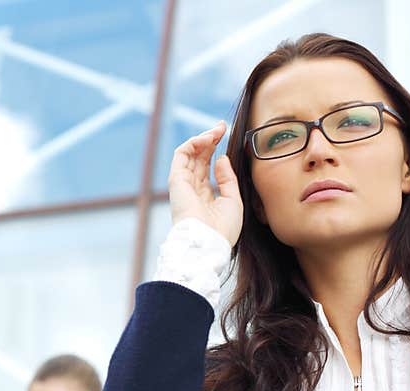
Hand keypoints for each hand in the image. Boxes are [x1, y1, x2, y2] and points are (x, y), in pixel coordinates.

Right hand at [167, 120, 243, 246]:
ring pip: (188, 154)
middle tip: (222, 127)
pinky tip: (208, 138)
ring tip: (216, 130)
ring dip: (202, 138)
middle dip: (210, 140)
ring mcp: (182, 185)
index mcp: (203, 197)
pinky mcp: (176, 181)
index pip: (206, 168)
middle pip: (198, 158)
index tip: (226, 136)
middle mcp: (191, 190)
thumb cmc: (222, 229)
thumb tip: (221, 158)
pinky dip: (193, 143)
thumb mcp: (233, 200)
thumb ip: (227, 179)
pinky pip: (181, 155)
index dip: (215, 150)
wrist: (208, 243)